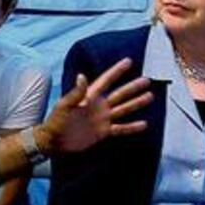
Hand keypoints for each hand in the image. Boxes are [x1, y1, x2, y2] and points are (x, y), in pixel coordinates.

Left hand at [36, 58, 152, 153]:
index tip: (128, 61)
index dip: (116, 71)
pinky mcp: (104, 132)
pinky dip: (132, 127)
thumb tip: (82, 75)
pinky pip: (120, 128)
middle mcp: (98, 105)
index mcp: (89, 96)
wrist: (54, 142)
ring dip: (136, 103)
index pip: (105, 81)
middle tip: (147, 81)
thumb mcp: (64, 105)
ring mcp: (102, 119)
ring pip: (123, 109)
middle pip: (119, 94)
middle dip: (132, 87)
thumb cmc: (55, 122)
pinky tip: (144, 124)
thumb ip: (75, 92)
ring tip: (150, 97)